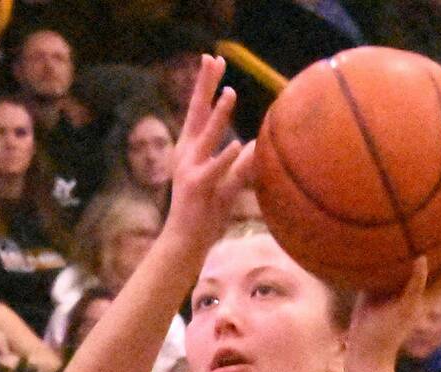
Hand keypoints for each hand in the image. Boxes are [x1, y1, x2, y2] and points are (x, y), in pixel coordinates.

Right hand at [164, 55, 256, 251]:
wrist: (184, 242)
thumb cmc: (205, 213)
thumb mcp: (224, 184)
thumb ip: (238, 165)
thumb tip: (255, 146)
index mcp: (191, 150)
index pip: (198, 110)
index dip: (205, 84)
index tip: (212, 59)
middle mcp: (187, 154)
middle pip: (196, 112)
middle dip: (204, 85)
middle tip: (212, 59)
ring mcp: (190, 170)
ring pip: (206, 136)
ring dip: (218, 115)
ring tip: (230, 93)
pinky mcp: (197, 188)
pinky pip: (216, 170)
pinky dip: (227, 158)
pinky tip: (239, 145)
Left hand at [346, 228, 440, 365]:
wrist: (366, 350)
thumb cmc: (372, 316)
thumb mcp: (383, 283)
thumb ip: (390, 264)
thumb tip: (384, 233)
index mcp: (431, 291)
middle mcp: (433, 298)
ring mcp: (421, 305)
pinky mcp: (405, 311)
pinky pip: (414, 292)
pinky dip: (418, 276)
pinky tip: (422, 260)